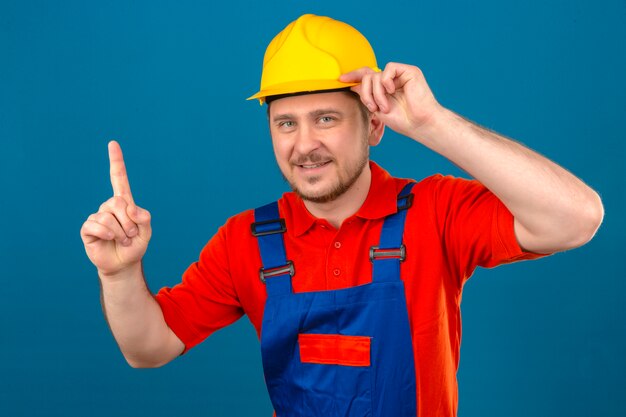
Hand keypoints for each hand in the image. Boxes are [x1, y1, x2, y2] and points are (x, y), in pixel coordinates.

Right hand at [80, 141, 151, 277]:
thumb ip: (144, 218)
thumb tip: (130, 207)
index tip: (113, 144)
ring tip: (122, 240)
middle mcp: (109, 206)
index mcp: (124, 203)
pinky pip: (96, 225)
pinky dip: (107, 234)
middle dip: (129, 222)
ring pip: (108, 216)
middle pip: (118, 202)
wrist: (123, 264)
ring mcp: (97, 216)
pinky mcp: (88, 228)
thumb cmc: (135, 246)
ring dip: (121, 232)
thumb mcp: (147, 232)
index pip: (119, 178)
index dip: (116, 162)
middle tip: (132, 234)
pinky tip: (110, 240)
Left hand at [340, 62, 442, 139]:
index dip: (353, 76)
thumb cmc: (402, 121)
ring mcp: (401, 75)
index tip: (341, 80)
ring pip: (376, 74)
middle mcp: (392, 79)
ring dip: (376, 93)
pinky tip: (391, 91)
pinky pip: (390, 67)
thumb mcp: (377, 108)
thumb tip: (352, 84)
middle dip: (365, 92)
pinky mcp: (410, 71)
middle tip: (372, 107)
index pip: (367, 76)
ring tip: (384, 107)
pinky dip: (386, 81)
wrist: (419, 124)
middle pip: (368, 75)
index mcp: (385, 88)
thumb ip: (366, 96)